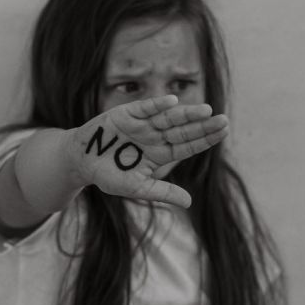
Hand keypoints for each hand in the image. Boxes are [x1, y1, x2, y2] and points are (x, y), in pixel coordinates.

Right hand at [66, 95, 227, 207]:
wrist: (81, 161)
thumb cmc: (108, 175)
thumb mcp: (136, 188)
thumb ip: (162, 192)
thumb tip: (189, 202)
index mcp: (160, 154)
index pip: (187, 146)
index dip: (205, 139)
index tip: (223, 132)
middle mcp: (155, 136)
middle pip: (183, 130)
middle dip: (203, 125)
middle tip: (224, 120)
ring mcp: (142, 124)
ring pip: (168, 118)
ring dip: (186, 113)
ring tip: (206, 110)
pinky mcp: (126, 114)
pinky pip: (144, 108)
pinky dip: (156, 105)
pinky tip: (172, 102)